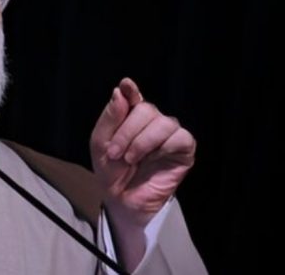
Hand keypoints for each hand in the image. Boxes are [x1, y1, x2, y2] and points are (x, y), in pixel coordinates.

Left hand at [90, 77, 195, 227]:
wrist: (122, 199)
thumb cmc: (111, 171)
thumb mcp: (100, 144)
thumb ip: (110, 118)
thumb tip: (121, 92)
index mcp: (131, 116)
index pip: (133, 96)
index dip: (131, 90)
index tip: (126, 85)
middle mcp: (152, 121)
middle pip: (146, 109)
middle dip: (126, 132)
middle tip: (115, 153)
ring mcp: (169, 134)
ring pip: (163, 122)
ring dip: (142, 142)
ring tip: (130, 159)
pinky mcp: (184, 150)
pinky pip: (180, 137)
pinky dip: (163, 146)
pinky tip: (153, 158)